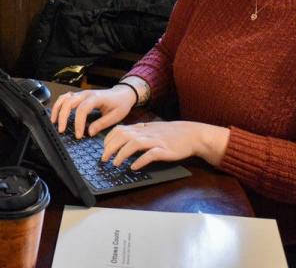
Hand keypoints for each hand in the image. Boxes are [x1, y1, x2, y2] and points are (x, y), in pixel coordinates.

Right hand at [49, 86, 135, 138]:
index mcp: (96, 98)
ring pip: (65, 98)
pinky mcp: (79, 95)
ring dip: (57, 109)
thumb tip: (89, 132)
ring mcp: (82, 93)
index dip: (78, 123)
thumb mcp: (116, 116)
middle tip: (62, 130)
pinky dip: (59, 104)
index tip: (78, 135)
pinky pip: (66, 97)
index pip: (82, 109)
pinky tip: (57, 113)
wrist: (123, 94)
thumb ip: (102, 124)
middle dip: (63, 117)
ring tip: (54, 122)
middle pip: (69, 102)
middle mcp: (86, 94)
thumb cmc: (120, 104)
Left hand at [101, 120, 230, 169]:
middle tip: (104, 159)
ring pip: (133, 144)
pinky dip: (140, 161)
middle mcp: (146, 133)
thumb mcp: (152, 129)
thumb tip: (122, 138)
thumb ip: (138, 133)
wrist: (191, 134)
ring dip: (122, 154)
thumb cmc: (171, 133)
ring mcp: (155, 141)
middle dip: (110, 147)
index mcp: (142, 128)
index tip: (103, 149)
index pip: (119, 130)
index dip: (109, 139)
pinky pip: (150, 155)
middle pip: (123, 136)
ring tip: (115, 164)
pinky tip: (133, 167)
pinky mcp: (164, 150)